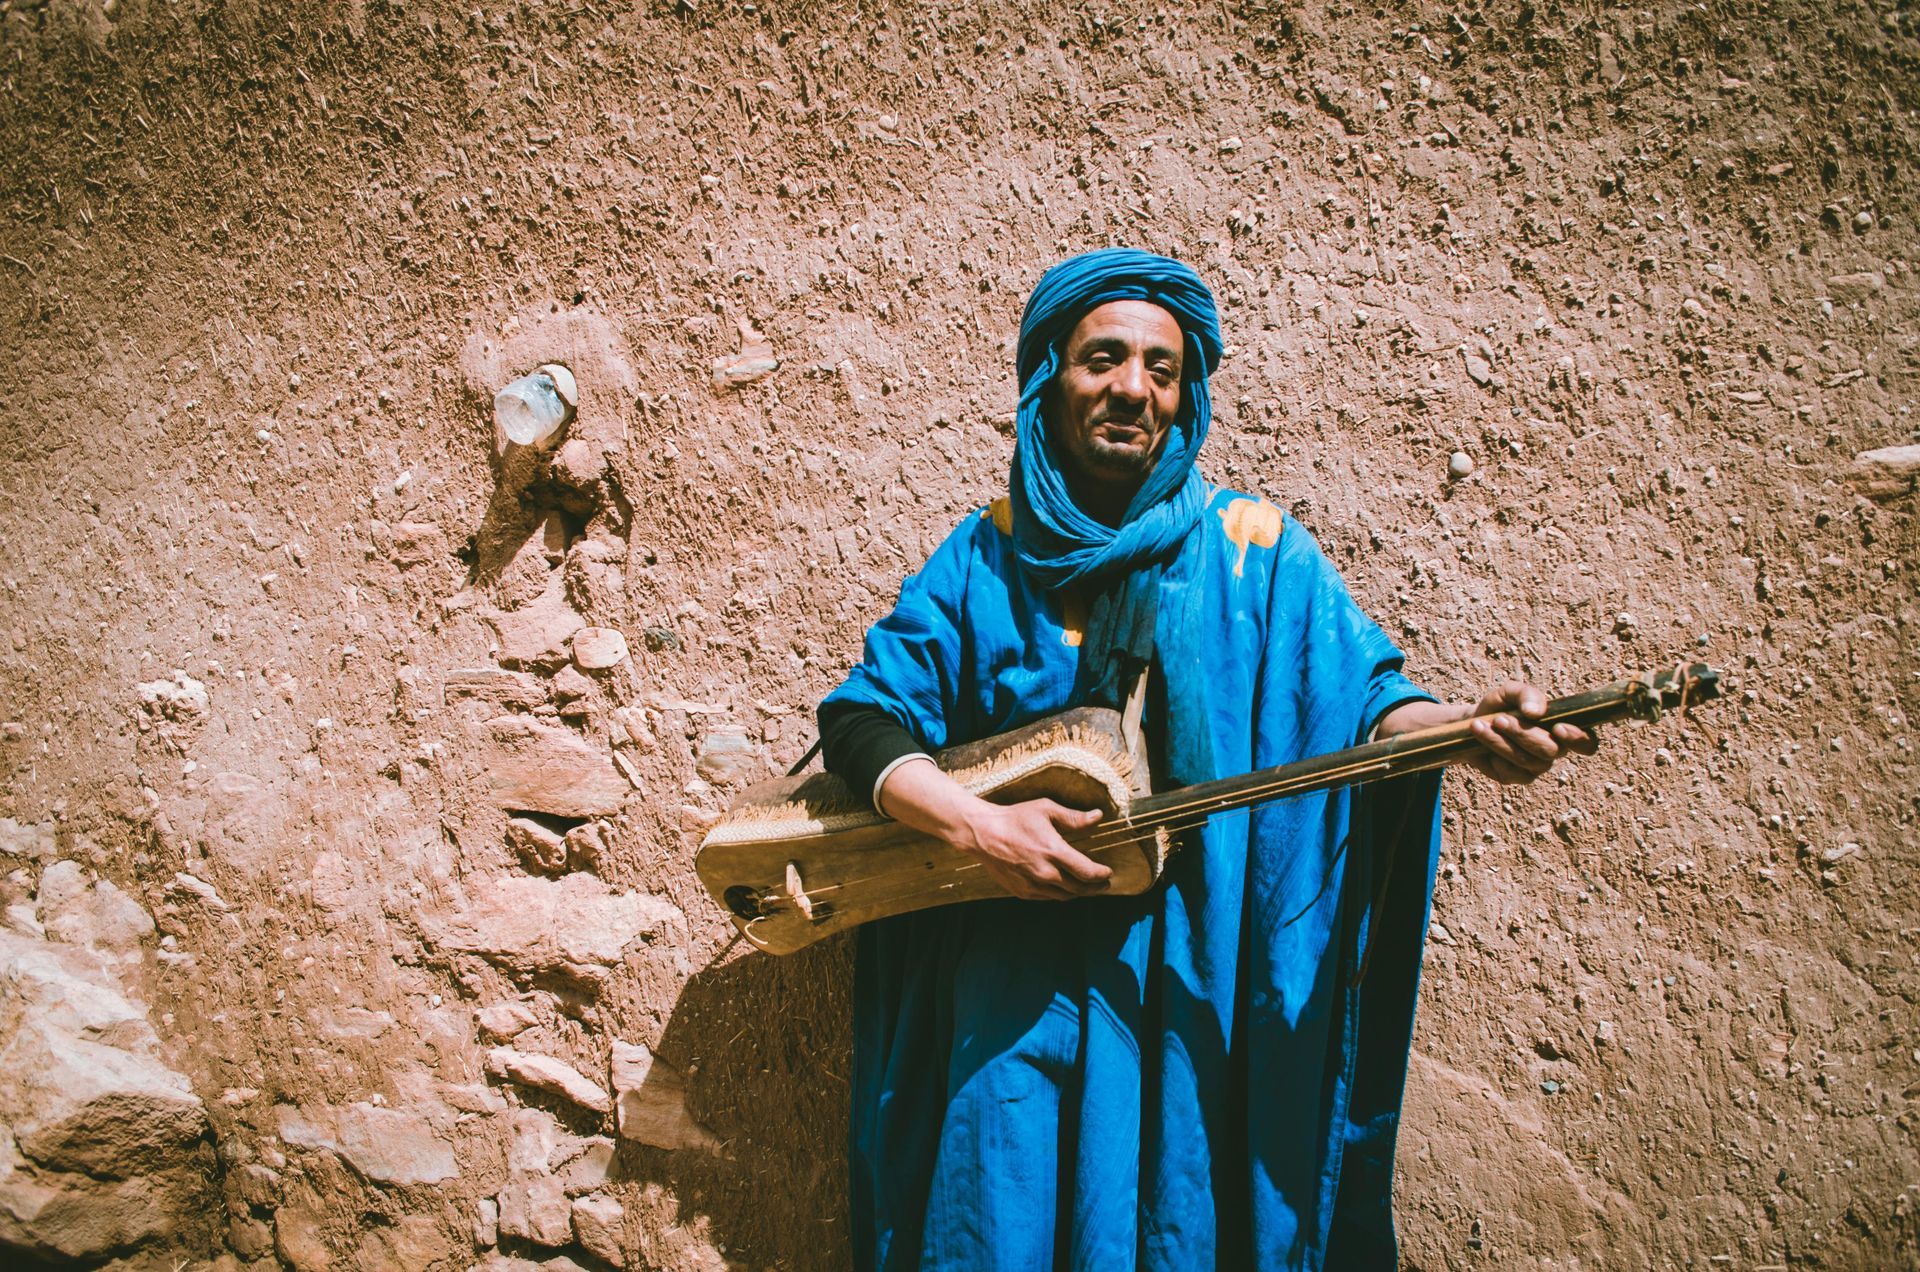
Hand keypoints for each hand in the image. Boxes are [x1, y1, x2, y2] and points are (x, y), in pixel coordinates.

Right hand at [955, 797, 1111, 901]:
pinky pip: (1048, 897)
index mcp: (1054, 851)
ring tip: (1087, 887)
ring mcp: (1033, 885)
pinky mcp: (1022, 892)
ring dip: (1079, 893)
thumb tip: (1098, 816)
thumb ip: (1073, 818)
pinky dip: (1060, 894)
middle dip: (1095, 887)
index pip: (1087, 872)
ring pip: (1064, 896)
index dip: (1101, 875)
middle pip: (1079, 888)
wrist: (983, 834)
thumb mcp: (1046, 810)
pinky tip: (1064, 888)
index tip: (1108, 873)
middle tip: (1104, 884)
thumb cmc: (1015, 818)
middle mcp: (1045, 872)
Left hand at [1462, 681, 1598, 783]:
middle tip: (1499, 719)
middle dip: (1522, 733)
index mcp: (1563, 729)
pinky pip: (1509, 772)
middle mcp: (1554, 751)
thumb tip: (1536, 712)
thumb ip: (1527, 694)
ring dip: (1500, 741)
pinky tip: (1483, 744)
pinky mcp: (1516, 777)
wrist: (1473, 722)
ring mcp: (1536, 767)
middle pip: (1550, 750)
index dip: (1578, 739)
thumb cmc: (1500, 705)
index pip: (1587, 743)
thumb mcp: (1510, 692)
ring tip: (1479, 725)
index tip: (1558, 728)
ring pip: (1526, 760)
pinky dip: (1493, 754)